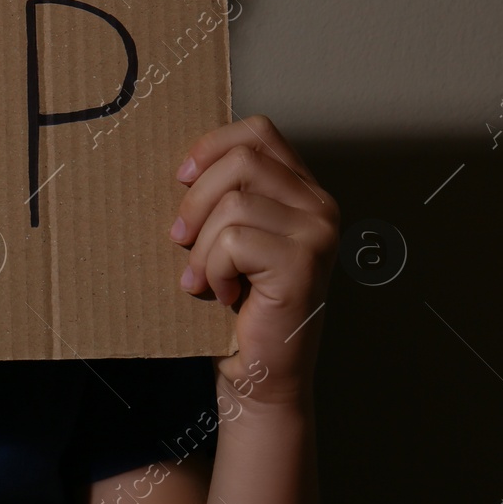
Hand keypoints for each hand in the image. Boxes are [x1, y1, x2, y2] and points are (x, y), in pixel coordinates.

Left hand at [169, 114, 338, 407]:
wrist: (258, 370)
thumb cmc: (240, 304)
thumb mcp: (231, 235)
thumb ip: (226, 195)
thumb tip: (183, 166)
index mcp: (304, 191)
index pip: (258, 133)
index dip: (212, 146)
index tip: (181, 177)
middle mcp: (320, 206)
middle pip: (241, 160)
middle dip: (196, 200)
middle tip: (181, 240)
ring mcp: (318, 234)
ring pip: (232, 203)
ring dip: (201, 247)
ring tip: (205, 277)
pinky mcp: (303, 263)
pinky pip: (233, 241)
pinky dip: (212, 269)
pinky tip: (221, 293)